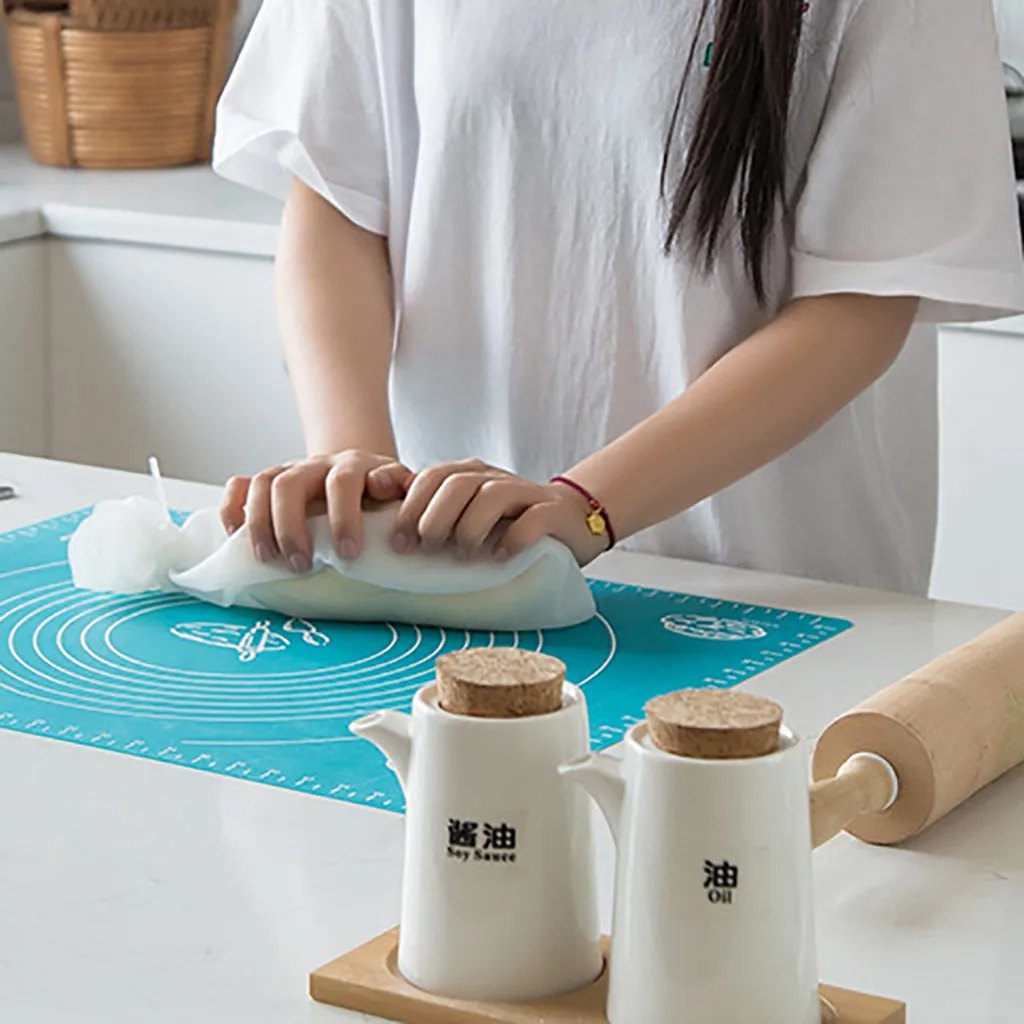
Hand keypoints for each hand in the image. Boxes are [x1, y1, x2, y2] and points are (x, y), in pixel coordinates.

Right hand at [220, 451, 412, 571]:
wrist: (360, 474)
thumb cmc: (381, 496)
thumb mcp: (399, 492)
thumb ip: (398, 489)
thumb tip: (389, 485)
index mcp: (354, 467)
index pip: (343, 482)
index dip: (343, 516)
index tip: (347, 553)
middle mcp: (317, 465)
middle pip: (291, 483)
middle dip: (292, 527)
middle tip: (301, 566)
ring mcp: (289, 471)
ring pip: (262, 484)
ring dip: (261, 525)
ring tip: (269, 561)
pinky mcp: (267, 483)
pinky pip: (239, 486)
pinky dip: (233, 510)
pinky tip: (236, 538)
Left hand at [390, 459, 609, 565]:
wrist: (572, 518)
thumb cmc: (509, 524)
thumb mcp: (469, 515)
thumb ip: (437, 515)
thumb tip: (392, 535)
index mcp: (469, 475)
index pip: (431, 477)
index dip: (410, 508)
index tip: (399, 543)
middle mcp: (494, 478)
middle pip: (456, 485)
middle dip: (435, 519)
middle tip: (430, 550)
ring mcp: (525, 492)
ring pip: (491, 497)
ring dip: (471, 530)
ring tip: (465, 557)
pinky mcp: (553, 512)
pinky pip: (531, 520)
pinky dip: (513, 540)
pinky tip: (501, 558)